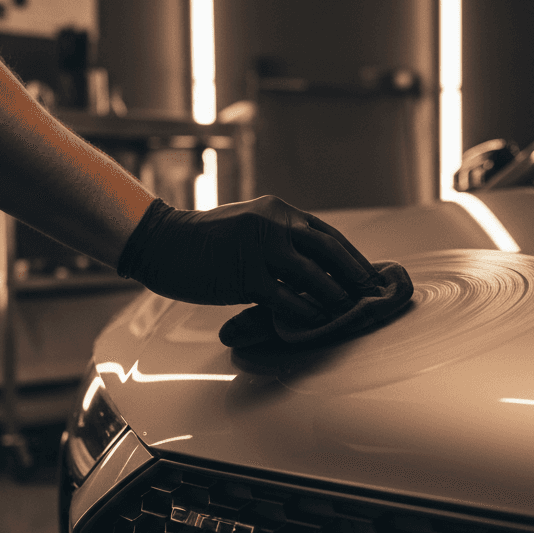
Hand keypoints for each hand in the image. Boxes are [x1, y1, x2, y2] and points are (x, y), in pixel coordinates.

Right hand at [116, 196, 381, 321]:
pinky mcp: (245, 276)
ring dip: (334, 295)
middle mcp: (273, 225)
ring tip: (348, 310)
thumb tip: (308, 263)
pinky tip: (316, 322)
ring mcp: (260, 250)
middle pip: (328, 250)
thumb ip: (276, 238)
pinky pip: (286, 299)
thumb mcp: (247, 225)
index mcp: (277, 211)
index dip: (350, 256)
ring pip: (312, 275)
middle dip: (353, 273)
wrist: (162, 242)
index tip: (367, 274)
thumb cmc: (204, 239)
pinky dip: (305, 312)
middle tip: (370, 293)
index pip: (325, 234)